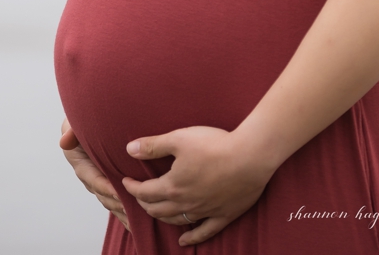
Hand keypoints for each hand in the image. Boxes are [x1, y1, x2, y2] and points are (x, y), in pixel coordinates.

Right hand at [59, 119, 128, 231]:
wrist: (99, 117)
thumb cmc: (87, 117)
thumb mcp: (76, 120)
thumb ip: (71, 128)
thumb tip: (65, 141)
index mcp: (81, 162)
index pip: (93, 178)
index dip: (105, 186)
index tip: (118, 191)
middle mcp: (91, 174)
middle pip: (103, 194)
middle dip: (117, 202)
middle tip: (133, 208)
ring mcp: (102, 179)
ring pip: (111, 199)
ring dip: (123, 209)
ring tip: (138, 216)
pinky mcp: (113, 180)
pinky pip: (119, 197)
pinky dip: (127, 208)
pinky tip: (139, 217)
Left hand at [121, 126, 275, 246]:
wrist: (251, 155)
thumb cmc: (216, 145)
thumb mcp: (180, 138)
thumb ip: (154, 145)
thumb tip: (129, 148)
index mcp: (172, 186)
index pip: (144, 192)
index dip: (132, 187)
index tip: (127, 181)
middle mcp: (185, 203)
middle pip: (157, 209)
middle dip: (145, 203)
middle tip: (141, 194)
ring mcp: (204, 211)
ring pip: (176, 221)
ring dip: (163, 217)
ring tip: (157, 211)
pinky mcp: (223, 215)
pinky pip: (204, 231)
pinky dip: (192, 237)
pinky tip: (184, 240)